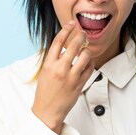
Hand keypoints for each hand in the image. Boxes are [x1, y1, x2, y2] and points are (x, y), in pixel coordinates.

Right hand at [31, 20, 94, 134]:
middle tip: (83, 34)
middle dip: (81, 36)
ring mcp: (71, 77)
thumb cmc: (45, 91)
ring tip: (85, 51)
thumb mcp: (45, 72)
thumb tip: (66, 46)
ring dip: (87, 51)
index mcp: (48, 64)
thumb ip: (54, 59)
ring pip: (85, 55)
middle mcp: (60, 69)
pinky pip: (90, 68)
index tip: (72, 23)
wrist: (47, 111)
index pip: (58, 41)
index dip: (66, 29)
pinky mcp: (79, 85)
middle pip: (74, 45)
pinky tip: (87, 62)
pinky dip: (90, 62)